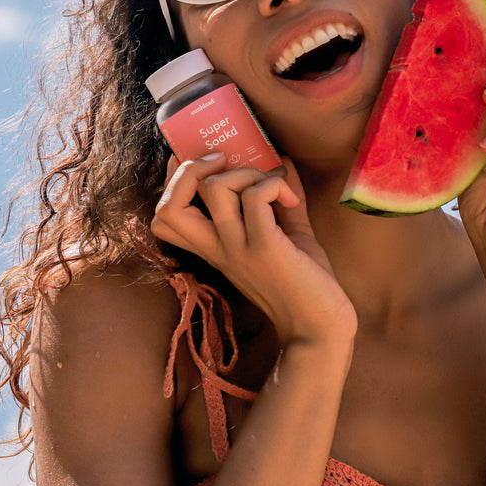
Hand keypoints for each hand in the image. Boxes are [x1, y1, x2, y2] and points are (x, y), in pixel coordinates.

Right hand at [151, 154, 356, 346]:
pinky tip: (291, 200)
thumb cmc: (304, 281)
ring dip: (246, 171)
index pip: (164, 218)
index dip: (172, 181)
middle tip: (224, 162)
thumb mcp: (284, 232)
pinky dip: (274, 184)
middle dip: (189, 168)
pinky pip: (256, 197)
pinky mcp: (264, 247)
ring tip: (270, 184)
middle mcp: (218, 248)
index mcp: (215, 247)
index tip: (203, 161)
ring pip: (216, 188)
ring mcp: (238, 248)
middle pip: (168, 206)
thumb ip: (278, 197)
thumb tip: (280, 158)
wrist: (321, 327)